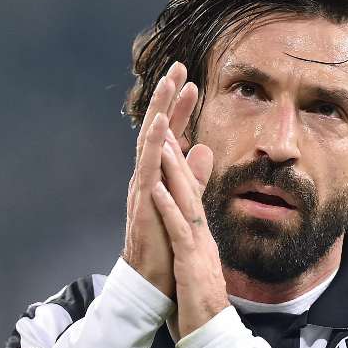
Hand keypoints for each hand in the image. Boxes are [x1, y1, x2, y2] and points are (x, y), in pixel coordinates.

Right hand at [122, 62, 197, 296]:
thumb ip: (193, 176)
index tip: (193, 83)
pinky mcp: (143, 198)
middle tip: (178, 67)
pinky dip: (155, 140)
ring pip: (150, 138)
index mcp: (160, 175)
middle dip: (168, 97)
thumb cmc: (166, 244)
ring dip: (161, 109)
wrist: (153, 279)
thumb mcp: (186, 201)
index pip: (171, 135)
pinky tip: (162, 119)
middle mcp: (148, 174)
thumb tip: (204, 148)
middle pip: (157, 128)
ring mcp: (143, 184)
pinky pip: (148, 164)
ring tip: (169, 81)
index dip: (181, 109)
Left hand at [152, 128, 229, 339]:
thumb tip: (193, 215)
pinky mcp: (190, 263)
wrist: (212, 333)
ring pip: (184, 201)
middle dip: (177, 152)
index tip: (168, 132)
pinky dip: (168, 208)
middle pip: (188, 187)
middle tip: (168, 120)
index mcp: (197, 232)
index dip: (178, 160)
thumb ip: (195, 234)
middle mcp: (199, 233)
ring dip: (173, 171)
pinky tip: (158, 189)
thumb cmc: (200, 299)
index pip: (187, 190)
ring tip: (162, 142)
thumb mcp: (197, 260)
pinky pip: (178, 231)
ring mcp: (197, 246)